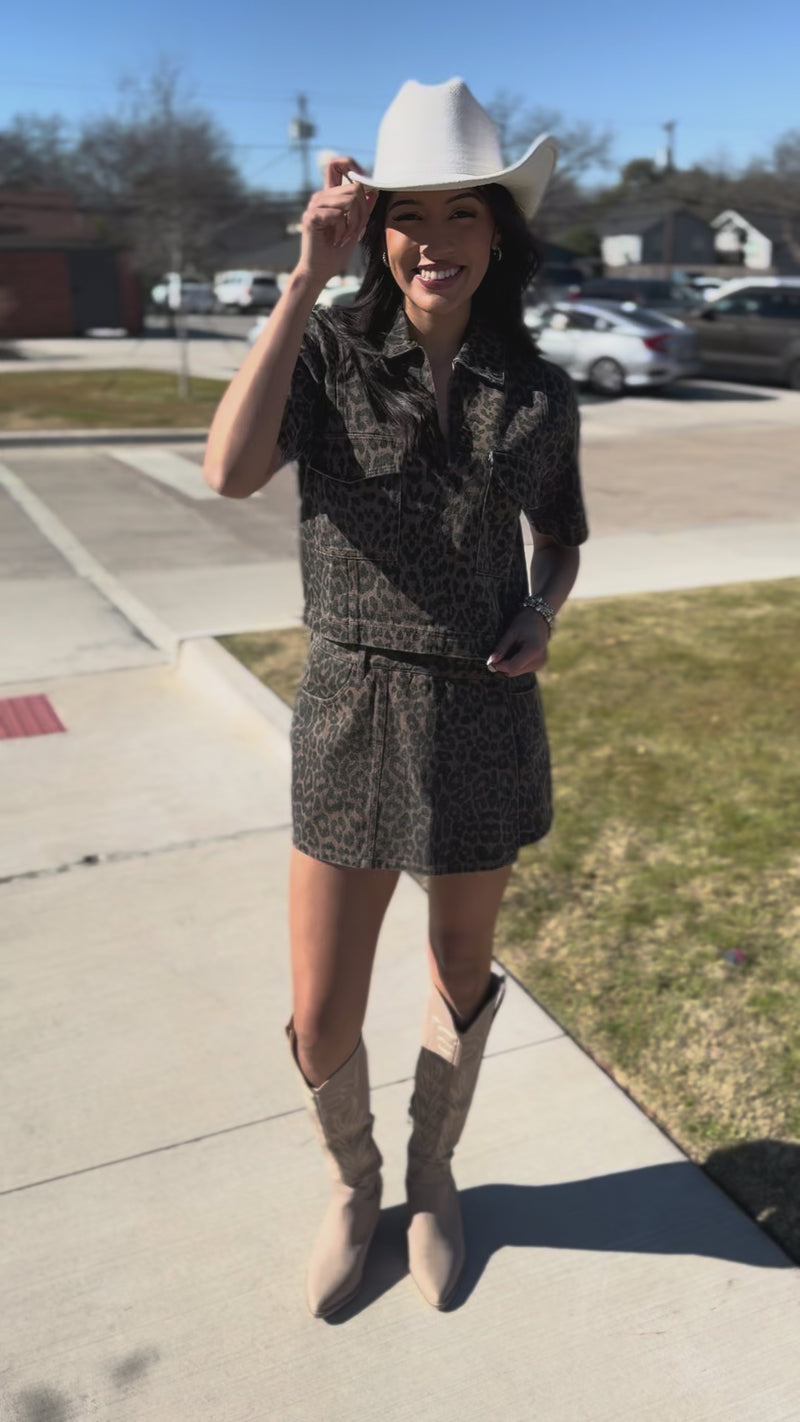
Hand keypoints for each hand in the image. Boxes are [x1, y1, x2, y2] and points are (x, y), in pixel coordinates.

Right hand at [295, 156, 376, 289]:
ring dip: (353, 223)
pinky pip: (337, 214)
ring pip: (349, 200)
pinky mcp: (311, 216)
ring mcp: (314, 205)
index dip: (351, 166)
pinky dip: (342, 230)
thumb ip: (363, 209)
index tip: (364, 185)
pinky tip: (335, 240)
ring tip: (345, 237)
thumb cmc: (336, 251)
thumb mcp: (356, 227)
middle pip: (354, 188)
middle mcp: (321, 196)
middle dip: (362, 212)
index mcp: (330, 196)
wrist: (321, 271)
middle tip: (356, 231)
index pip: (336, 164)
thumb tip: (374, 190)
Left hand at [487, 608, 549, 676]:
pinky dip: (514, 663)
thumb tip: (491, 663)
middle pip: (514, 671)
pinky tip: (516, 652)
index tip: (491, 660)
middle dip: (502, 665)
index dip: (499, 665)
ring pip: (516, 672)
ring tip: (510, 649)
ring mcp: (540, 664)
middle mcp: (540, 660)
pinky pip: (520, 669)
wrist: (539, 620)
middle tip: (497, 653)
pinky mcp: (539, 666)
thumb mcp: (511, 632)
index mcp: (534, 650)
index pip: (513, 666)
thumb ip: (501, 648)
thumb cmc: (524, 623)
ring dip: (508, 664)